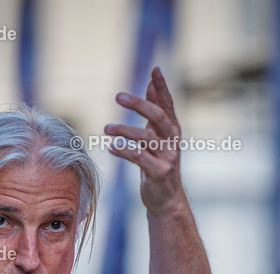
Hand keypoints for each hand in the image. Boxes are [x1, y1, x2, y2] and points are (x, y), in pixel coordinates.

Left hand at [106, 66, 185, 213]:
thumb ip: (156, 111)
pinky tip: (111, 147)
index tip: (155, 69)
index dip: (162, 87)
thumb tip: (151, 85)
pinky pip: (139, 157)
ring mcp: (168, 157)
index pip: (167, 104)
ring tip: (106, 129)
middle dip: (138, 104)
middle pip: (158, 116)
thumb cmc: (158, 162)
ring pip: (146, 137)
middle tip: (117, 96)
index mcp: (172, 129)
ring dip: (124, 130)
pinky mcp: (159, 172)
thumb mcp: (158, 136)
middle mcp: (172, 140)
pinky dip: (123, 151)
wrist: (166, 199)